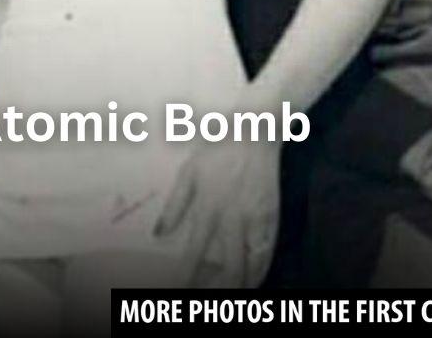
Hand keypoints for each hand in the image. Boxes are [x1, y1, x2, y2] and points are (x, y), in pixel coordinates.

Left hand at [154, 140, 279, 286]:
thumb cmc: (215, 151)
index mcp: (209, 205)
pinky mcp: (273, 219)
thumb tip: (158, 235)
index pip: (196, 250)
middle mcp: (234, 218)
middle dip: (218, 289)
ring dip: (240, 284)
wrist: (253, 133)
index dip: (187, 274)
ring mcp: (257, 220)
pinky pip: (267, 254)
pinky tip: (250, 280)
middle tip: (206, 297)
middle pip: (230, 267)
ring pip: (252, 266)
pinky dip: (259, 271)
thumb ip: (174, 206)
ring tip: (227, 294)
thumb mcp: (188, 172)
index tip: (178, 288)